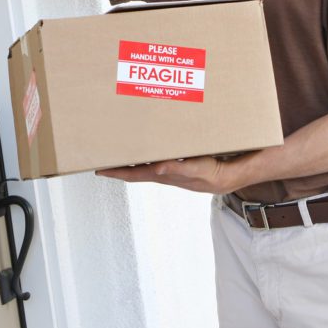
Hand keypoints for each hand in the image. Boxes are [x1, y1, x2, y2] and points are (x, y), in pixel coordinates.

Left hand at [96, 156, 237, 193]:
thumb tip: (158, 168)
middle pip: (134, 171)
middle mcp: (162, 173)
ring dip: (130, 162)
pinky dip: (146, 156)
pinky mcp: (176, 165)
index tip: (99, 169)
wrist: (227, 176)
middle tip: (102, 161)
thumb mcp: (195, 168)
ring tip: (118, 155)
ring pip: (143, 166)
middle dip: (117, 167)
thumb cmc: (211, 173)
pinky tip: (146, 150)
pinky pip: (155, 161)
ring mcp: (168, 171)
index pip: (133, 174)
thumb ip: (177, 168)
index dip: (116, 172)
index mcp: (162, 174)